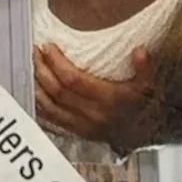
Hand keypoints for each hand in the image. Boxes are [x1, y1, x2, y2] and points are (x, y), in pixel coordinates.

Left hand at [33, 43, 165, 146]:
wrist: (148, 135)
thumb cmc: (146, 106)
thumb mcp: (151, 85)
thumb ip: (144, 68)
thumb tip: (139, 51)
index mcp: (109, 100)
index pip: (73, 80)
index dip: (57, 63)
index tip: (48, 46)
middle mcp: (93, 114)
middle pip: (58, 91)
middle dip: (43, 70)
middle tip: (35, 52)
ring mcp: (84, 126)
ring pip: (51, 106)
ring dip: (37, 86)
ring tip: (30, 67)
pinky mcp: (78, 133)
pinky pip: (52, 120)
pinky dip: (39, 106)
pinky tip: (33, 92)